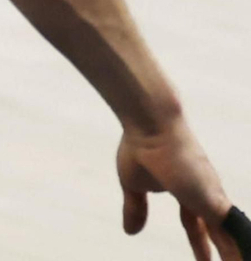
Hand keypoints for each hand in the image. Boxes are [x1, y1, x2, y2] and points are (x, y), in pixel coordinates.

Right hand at [117, 119, 239, 258]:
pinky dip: (240, 248)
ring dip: (235, 254)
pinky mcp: (215, 202)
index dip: (199, 243)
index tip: (204, 260)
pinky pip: (235, 235)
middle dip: (223, 252)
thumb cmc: (140, 145)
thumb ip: (136, 207)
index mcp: (184, 190)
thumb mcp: (133, 184)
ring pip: (231, 236)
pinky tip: (243, 258)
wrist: (150, 123)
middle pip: (217, 232)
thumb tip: (130, 231)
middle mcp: (203, 194)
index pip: (194, 224)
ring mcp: (211, 197)